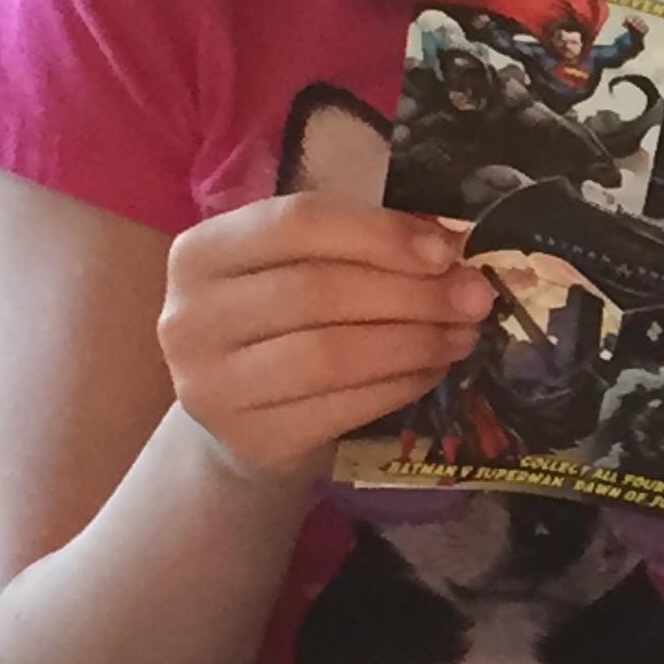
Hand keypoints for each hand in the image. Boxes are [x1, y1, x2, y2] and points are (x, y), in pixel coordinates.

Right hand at [158, 195, 492, 488]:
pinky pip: (343, 407)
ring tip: (463, 333)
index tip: (446, 249)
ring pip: (331, 354)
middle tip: (474, 297)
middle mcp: (190, 318)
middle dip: (412, 292)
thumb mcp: (299, 270)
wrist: (239, 420)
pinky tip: (433, 370)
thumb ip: (360, 246)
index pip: (296, 223)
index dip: (379, 233)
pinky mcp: (251, 440)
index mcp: (201, 253)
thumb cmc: (280, 325)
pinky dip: (401, 385)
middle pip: (317, 291)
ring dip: (414, 340)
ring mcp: (211, 387)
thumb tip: (450, 245)